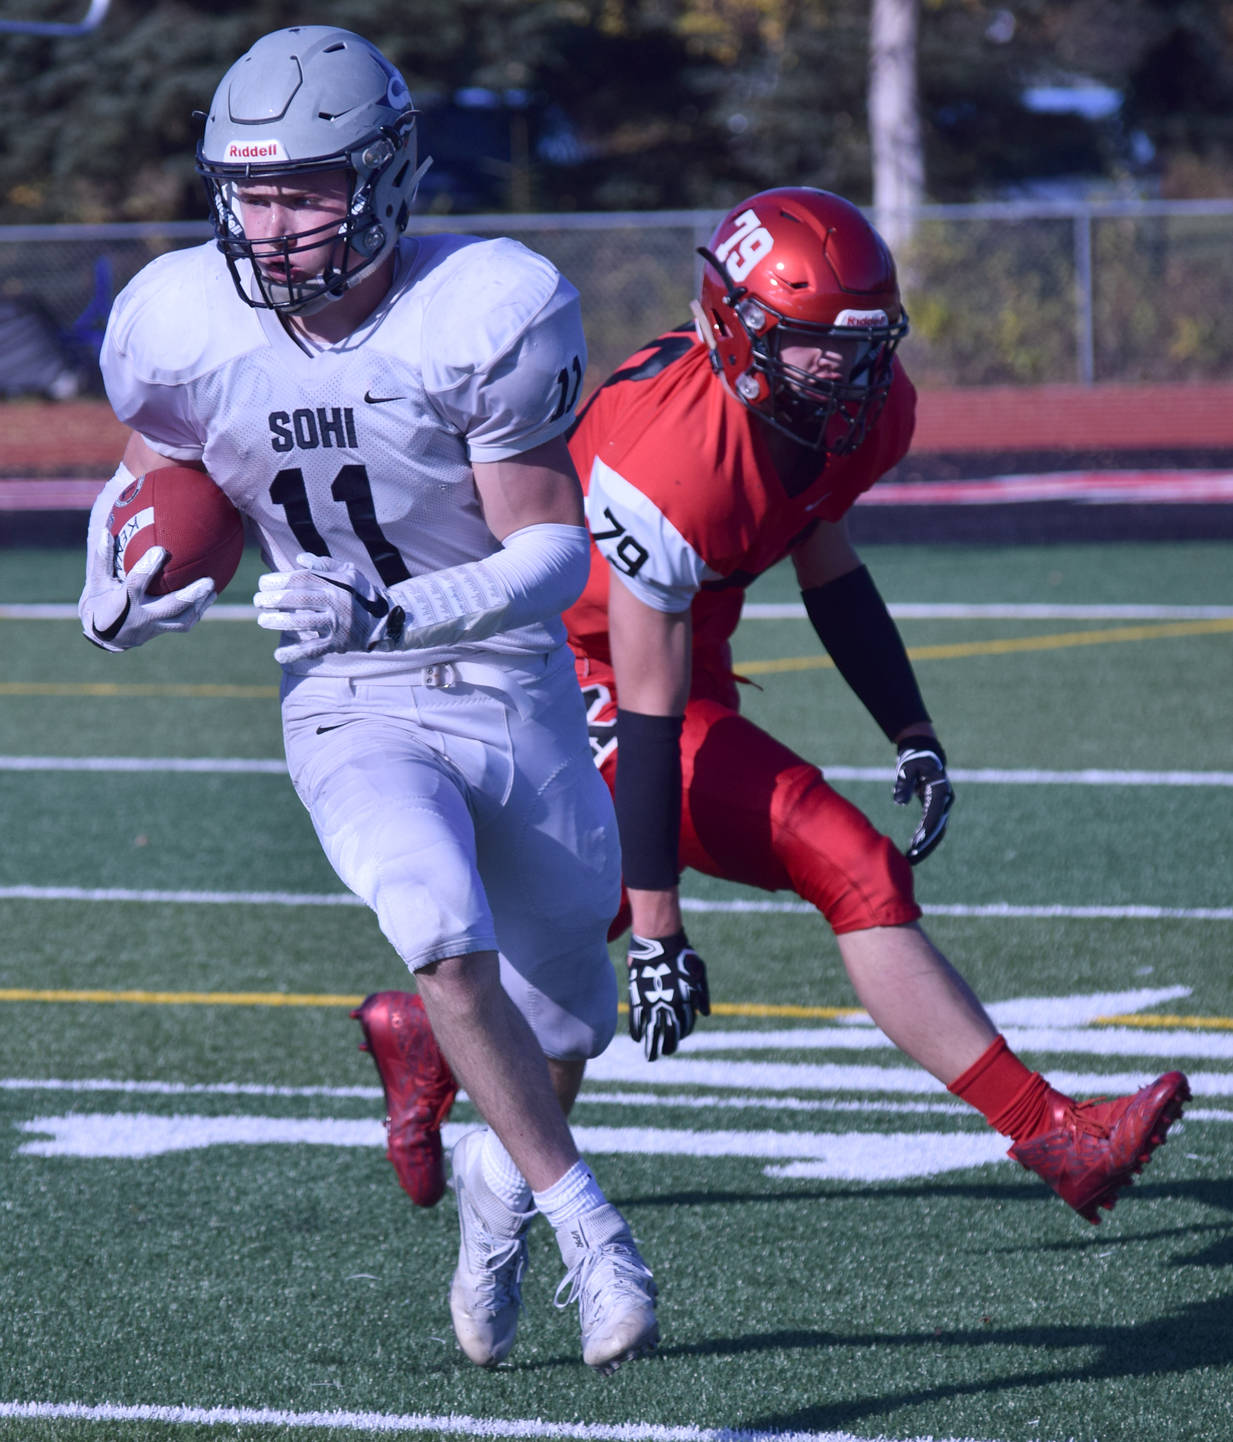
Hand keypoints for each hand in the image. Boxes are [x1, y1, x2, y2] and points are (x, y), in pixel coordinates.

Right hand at [86, 544, 215, 651]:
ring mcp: (154, 627)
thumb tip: (107, 531)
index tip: (161, 550)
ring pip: (182, 620)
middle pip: (170, 607)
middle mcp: (141, 616)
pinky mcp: (162, 630)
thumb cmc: (100, 601)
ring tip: (212, 589)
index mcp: (123, 602)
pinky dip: (197, 612)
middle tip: (208, 581)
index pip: (136, 583)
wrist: (103, 635)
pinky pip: (183, 624)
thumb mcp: (96, 581)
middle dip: (191, 595)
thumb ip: (102, 558)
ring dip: (200, 605)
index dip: (148, 567)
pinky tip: (208, 598)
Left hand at [254, 553, 404, 662]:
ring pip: (303, 624)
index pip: (303, 579)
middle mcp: (336, 603)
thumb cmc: (364, 593)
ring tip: (262, 620)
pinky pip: (314, 650)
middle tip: (257, 601)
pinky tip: (278, 655)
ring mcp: (337, 625)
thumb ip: (325, 565)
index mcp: (337, 584)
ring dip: (280, 623)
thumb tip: (300, 559)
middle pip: (299, 600)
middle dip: (274, 600)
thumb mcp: (350, 573)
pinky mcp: (338, 644)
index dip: (280, 580)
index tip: (263, 583)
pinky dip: (295, 654)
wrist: (387, 621)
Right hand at [626, 930, 709, 1060]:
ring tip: (651, 1057)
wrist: (659, 941)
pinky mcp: (638, 996)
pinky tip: (638, 1038)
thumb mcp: (699, 973)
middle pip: (669, 1034)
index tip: (679, 1036)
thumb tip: (704, 1014)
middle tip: (665, 1053)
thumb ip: (702, 995)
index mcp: (686, 1001)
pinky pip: (636, 1019)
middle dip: (668, 1046)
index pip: (685, 1026)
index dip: (683, 1033)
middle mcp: (669, 1005)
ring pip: (652, 1031)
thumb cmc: (682, 955)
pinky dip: (637, 1030)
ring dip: (651, 1046)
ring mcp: (652, 1002)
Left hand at [893, 734, 954, 864]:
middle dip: (926, 844)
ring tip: (911, 858)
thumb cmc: (915, 760)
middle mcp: (944, 800)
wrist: (925, 753)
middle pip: (937, 828)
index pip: (933, 815)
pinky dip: (924, 837)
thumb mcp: (907, 768)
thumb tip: (899, 802)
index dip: (925, 831)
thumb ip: (903, 784)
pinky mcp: (936, 808)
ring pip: (937, 830)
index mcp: (939, 791)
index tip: (916, 844)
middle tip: (911, 858)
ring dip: (926, 845)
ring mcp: (942, 805)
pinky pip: (932, 826)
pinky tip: (913, 848)